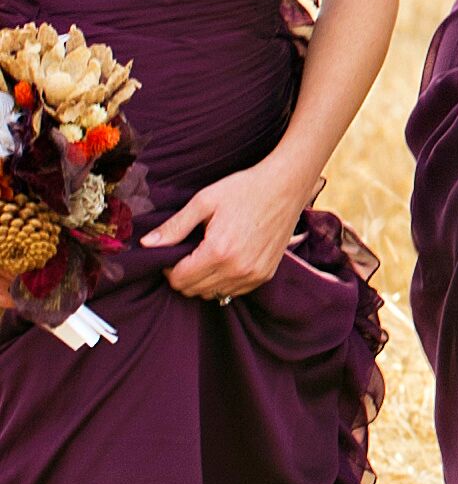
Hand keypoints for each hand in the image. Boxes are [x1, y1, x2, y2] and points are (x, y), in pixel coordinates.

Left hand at [145, 159, 319, 300]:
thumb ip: (174, 227)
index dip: (168, 268)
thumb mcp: (203, 202)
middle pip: (195, 290)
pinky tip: (223, 261)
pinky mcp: (265, 275)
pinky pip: (234, 292)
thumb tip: (147, 244)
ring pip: (214, 294)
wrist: (285, 188)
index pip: (180, 279)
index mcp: (219, 251)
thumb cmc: (243, 190)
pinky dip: (222, 282)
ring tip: (204, 257)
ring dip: (203, 281)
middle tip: (185, 253)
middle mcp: (238, 269)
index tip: (171, 253)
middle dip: (183, 275)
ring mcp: (254, 275)